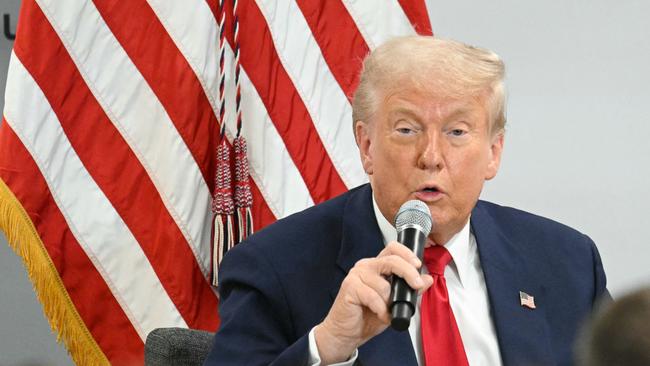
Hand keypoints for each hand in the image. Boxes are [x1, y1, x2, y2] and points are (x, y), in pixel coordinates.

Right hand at [314, 241, 433, 363]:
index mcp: (376, 266)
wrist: (347, 332)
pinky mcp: (349, 287)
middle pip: (391, 260)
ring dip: (389, 303)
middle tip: (416, 286)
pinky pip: (373, 297)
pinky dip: (381, 310)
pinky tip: (380, 315)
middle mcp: (366, 267)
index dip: (407, 254)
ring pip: (384, 285)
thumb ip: (410, 290)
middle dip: (408, 273)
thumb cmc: (367, 316)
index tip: (418, 266)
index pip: (392, 249)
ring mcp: (356, 275)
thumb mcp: (395, 303)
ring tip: (386, 312)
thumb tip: (427, 280)